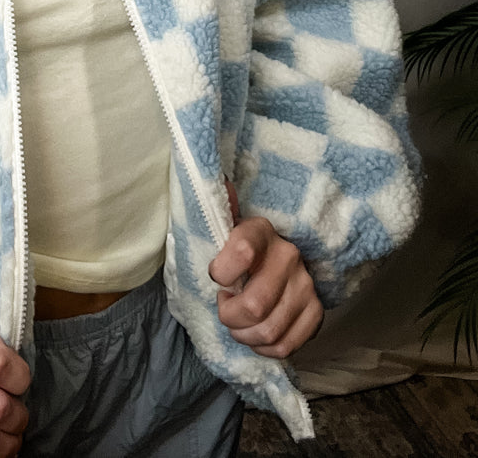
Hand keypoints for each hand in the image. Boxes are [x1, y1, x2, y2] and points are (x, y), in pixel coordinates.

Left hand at [208, 183, 323, 358]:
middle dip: (229, 316)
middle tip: (224, 307)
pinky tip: (255, 334)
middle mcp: (289, 256)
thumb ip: (215, 209)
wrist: (275, 256)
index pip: (242, 251)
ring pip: (269, 331)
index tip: (216, 276)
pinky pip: (286, 346)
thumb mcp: (222, 225)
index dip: (221, 272)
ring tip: (237, 322)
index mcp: (261, 230)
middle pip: (254, 306)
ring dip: (243, 335)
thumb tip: (220, 183)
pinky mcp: (316, 313)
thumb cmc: (238, 244)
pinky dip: (263, 348)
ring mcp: (306, 286)